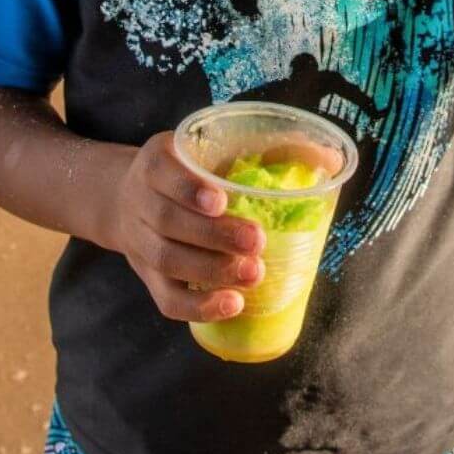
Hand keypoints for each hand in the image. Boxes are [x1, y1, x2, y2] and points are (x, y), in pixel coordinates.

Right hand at [92, 131, 266, 323]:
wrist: (128, 198)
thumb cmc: (187, 170)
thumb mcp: (208, 146)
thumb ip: (262, 148)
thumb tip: (324, 157)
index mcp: (154, 162)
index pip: (161, 172)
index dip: (189, 189)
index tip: (222, 201)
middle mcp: (138, 201)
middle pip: (167, 221)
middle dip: (214, 235)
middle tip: (257, 241)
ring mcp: (138, 242)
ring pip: (167, 260)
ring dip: (212, 270)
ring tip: (254, 273)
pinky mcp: (147, 278)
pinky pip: (167, 299)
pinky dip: (198, 306)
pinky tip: (232, 304)